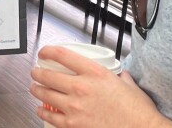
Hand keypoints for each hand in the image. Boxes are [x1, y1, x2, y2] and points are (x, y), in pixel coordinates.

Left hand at [30, 46, 171, 127]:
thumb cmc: (137, 112)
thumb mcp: (128, 85)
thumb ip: (119, 76)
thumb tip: (119, 74)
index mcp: (95, 73)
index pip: (63, 55)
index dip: (48, 51)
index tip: (44, 53)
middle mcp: (82, 88)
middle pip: (48, 75)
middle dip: (37, 73)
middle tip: (35, 72)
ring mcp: (75, 107)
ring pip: (45, 95)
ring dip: (36, 90)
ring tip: (34, 88)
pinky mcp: (73, 125)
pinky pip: (50, 116)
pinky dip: (42, 112)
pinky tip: (41, 110)